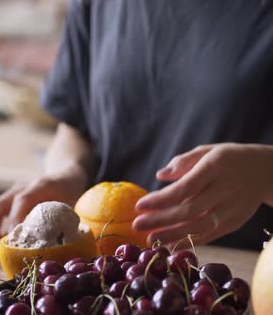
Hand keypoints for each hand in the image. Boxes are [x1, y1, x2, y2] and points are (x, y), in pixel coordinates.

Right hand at [0, 170, 86, 251]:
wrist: (64, 176)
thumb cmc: (69, 193)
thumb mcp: (73, 205)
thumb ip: (66, 223)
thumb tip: (59, 249)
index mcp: (41, 186)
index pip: (22, 200)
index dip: (15, 218)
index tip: (13, 237)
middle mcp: (22, 187)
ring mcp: (12, 191)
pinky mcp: (8, 198)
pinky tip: (0, 239)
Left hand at [133, 143, 272, 246]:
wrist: (267, 172)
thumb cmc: (228, 159)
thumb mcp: (207, 151)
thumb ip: (183, 162)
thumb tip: (160, 175)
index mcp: (215, 168)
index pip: (184, 188)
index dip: (161, 199)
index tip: (139, 205)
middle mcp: (225, 190)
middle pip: (189, 210)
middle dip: (160, 220)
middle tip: (137, 225)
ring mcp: (231, 209)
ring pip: (199, 226)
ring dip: (172, 236)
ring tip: (150, 239)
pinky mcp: (235, 222)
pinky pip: (210, 235)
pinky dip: (190, 242)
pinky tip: (170, 246)